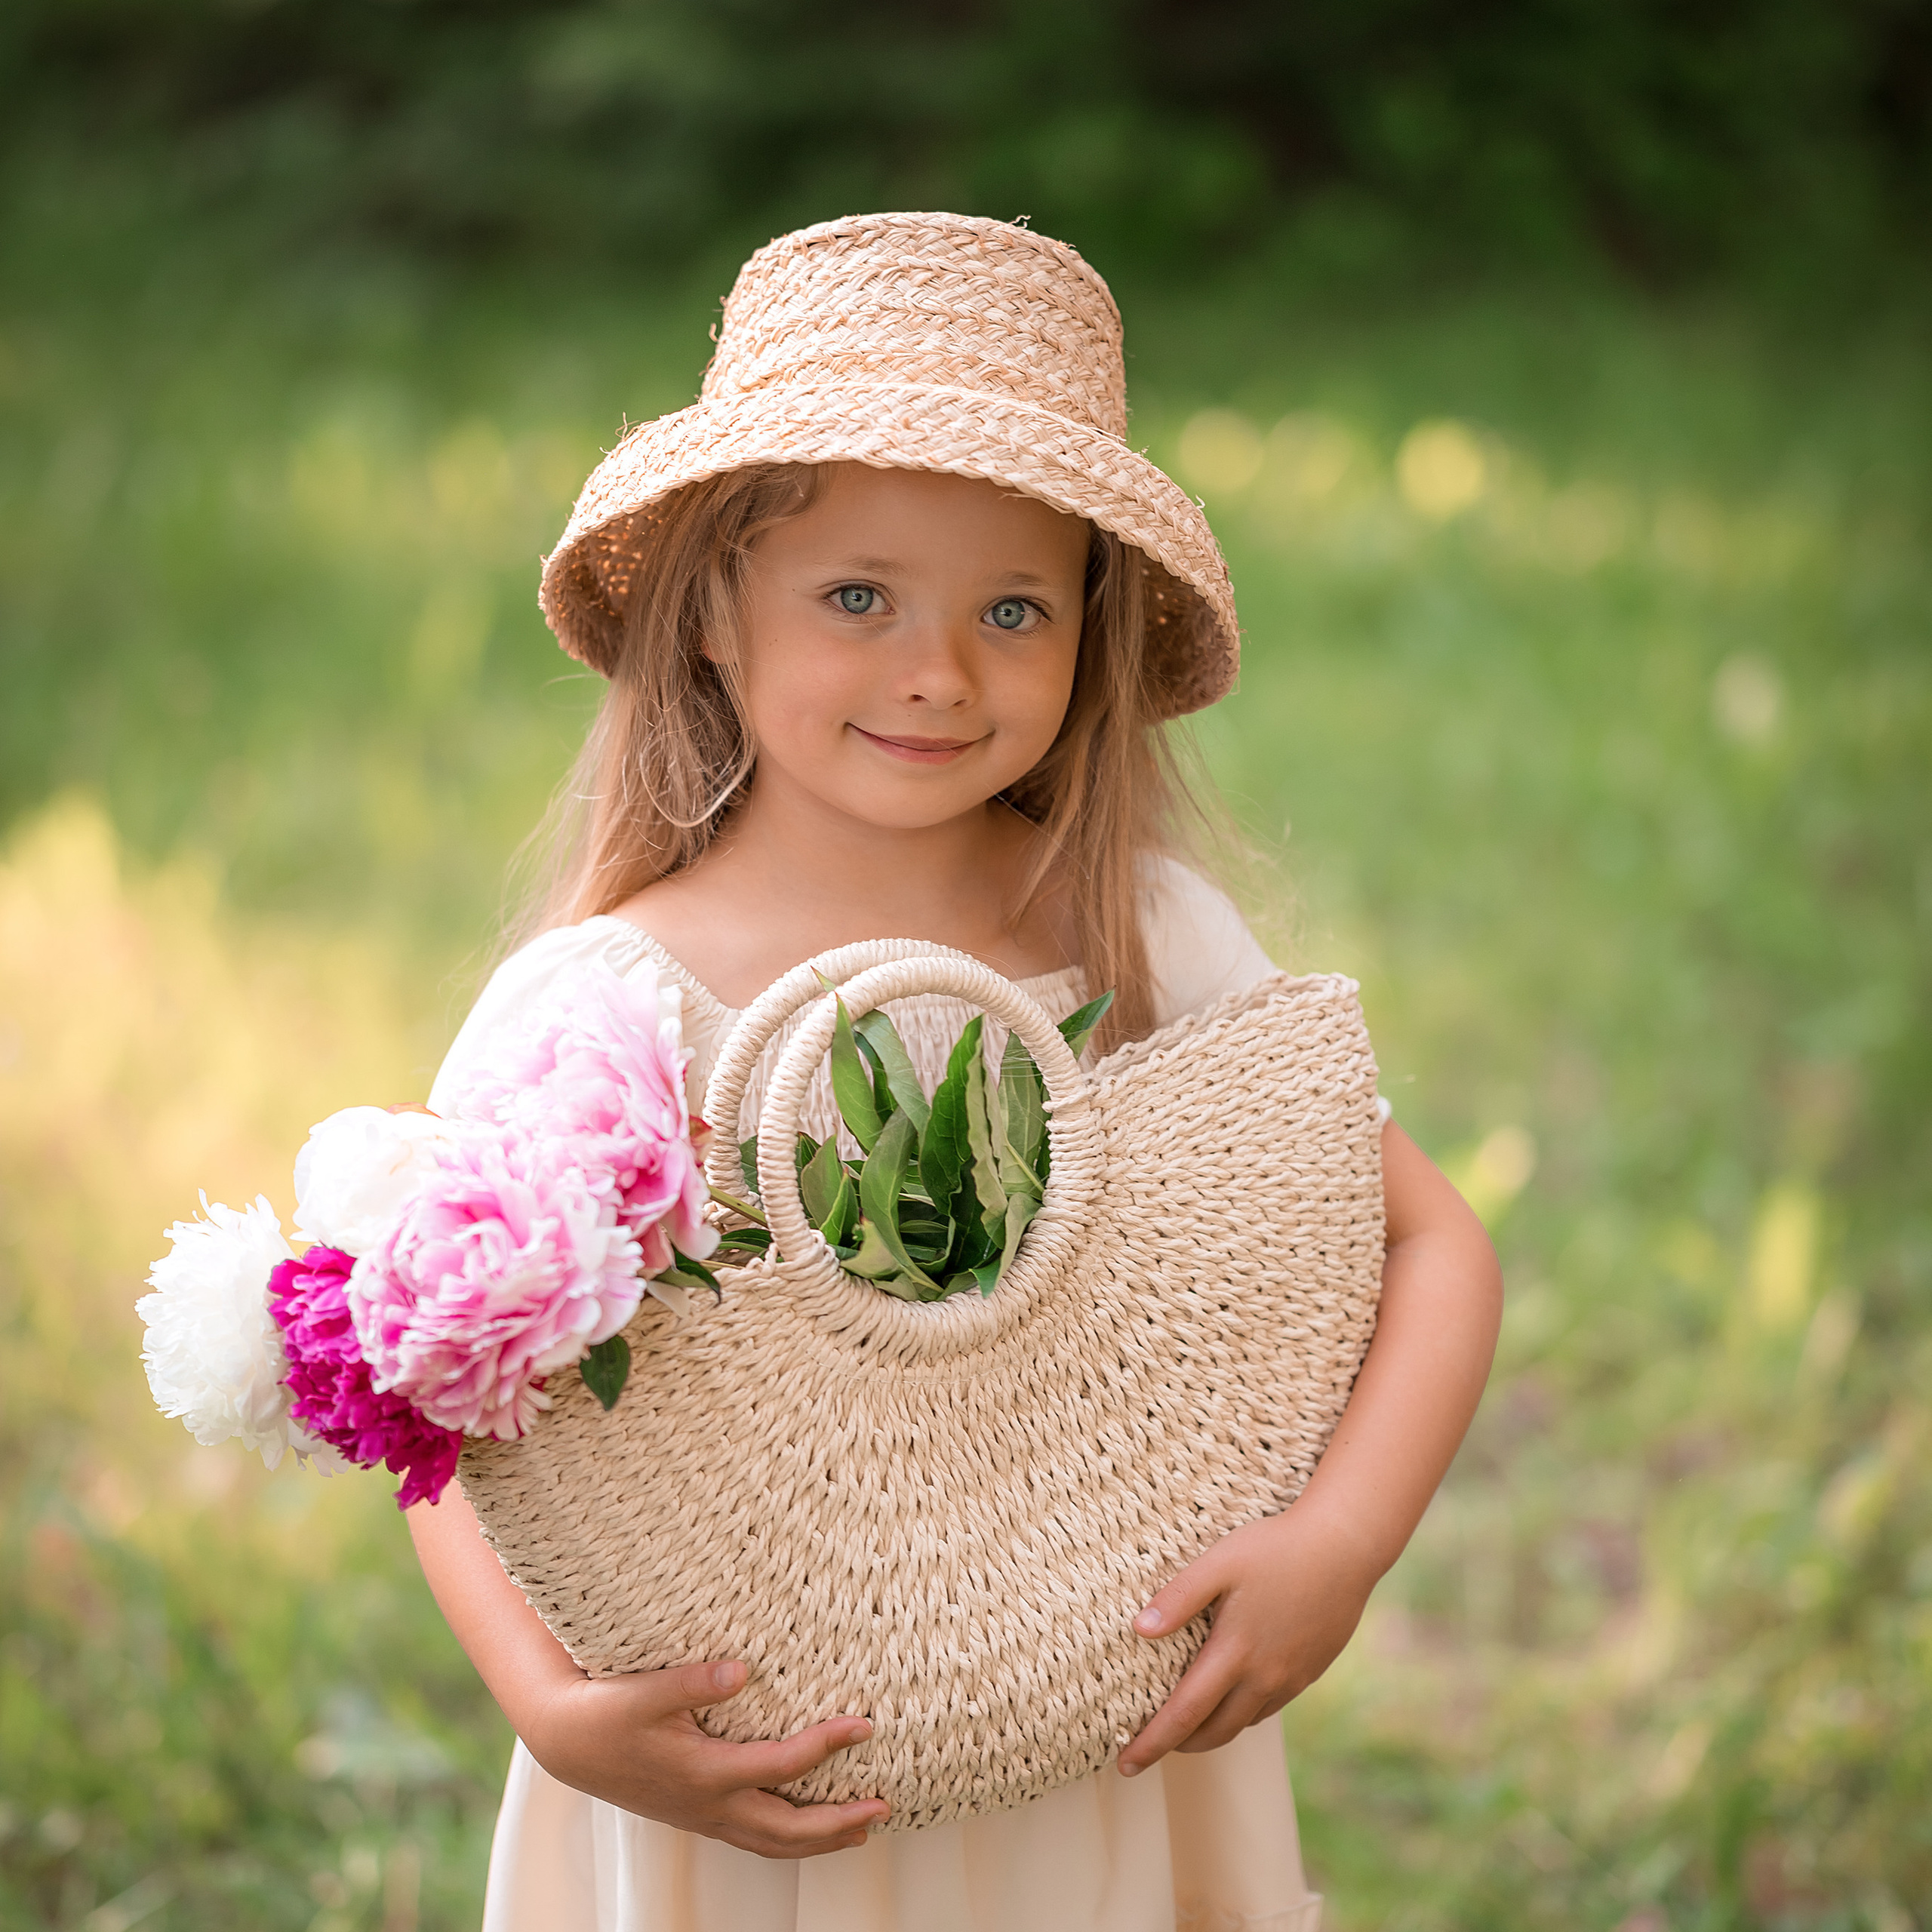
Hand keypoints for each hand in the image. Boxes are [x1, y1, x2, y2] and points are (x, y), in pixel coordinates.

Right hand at [521, 1658, 888, 1857]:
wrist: (569, 1744)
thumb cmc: (606, 1713)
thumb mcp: (644, 1691)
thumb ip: (691, 1681)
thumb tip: (741, 1671)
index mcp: (704, 1773)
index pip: (782, 1766)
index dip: (827, 1746)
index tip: (864, 1726)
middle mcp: (710, 1804)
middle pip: (788, 1830)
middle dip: (839, 1824)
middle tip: (883, 1808)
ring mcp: (703, 1815)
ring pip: (772, 1843)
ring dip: (820, 1841)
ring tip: (861, 1830)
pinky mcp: (697, 1814)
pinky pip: (754, 1837)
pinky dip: (789, 1838)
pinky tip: (804, 1826)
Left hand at [1117, 1506, 1379, 1775]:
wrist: (1345, 1547)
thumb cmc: (1276, 1548)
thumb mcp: (1220, 1563)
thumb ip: (1179, 1597)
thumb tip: (1139, 1629)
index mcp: (1235, 1653)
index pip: (1184, 1714)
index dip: (1152, 1743)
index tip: (1124, 1764)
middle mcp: (1264, 1676)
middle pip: (1214, 1732)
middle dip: (1178, 1746)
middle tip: (1148, 1748)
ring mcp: (1290, 1678)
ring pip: (1242, 1722)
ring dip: (1211, 1732)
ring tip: (1186, 1725)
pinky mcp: (1309, 1671)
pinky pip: (1268, 1707)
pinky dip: (1241, 1713)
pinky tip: (1232, 1697)